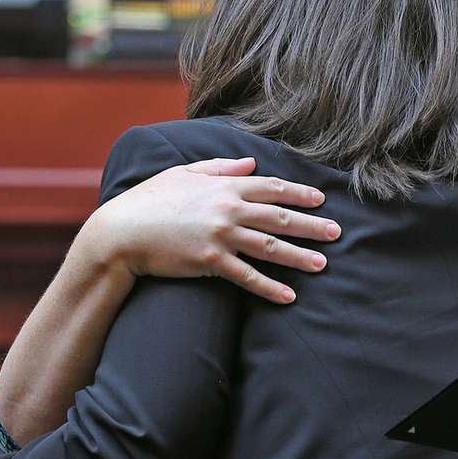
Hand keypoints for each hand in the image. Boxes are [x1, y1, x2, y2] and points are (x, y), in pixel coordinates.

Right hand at [83, 156, 340, 303]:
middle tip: (336, 233)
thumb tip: (250, 163)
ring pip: (270, 246)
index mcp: (224, 186)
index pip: (271, 188)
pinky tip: (289, 296)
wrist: (120, 232)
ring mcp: (221, 236)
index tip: (321, 200)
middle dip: (311, 226)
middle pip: (279, 217)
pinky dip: (270, 287)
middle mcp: (227, 209)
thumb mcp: (182, 173)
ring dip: (300, 257)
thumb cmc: (148, 200)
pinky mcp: (210, 261)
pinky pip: (247, 276)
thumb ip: (219, 167)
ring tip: (323, 264)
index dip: (299, 194)